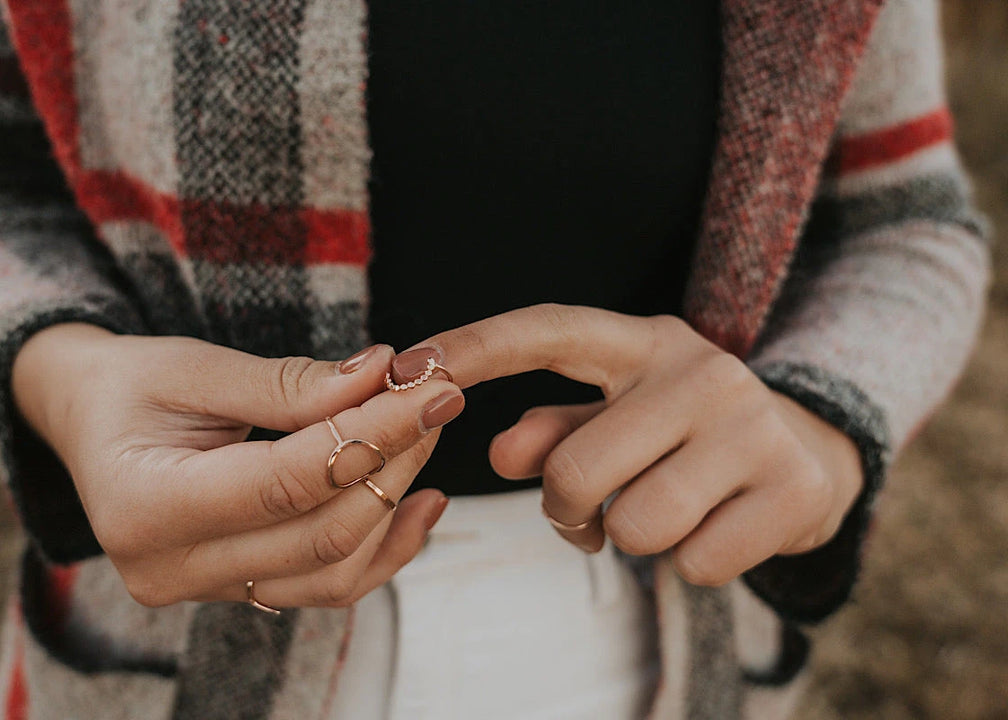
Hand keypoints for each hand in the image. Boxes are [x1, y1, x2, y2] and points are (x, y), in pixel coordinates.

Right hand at [12, 323, 462, 607]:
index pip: (287, 481)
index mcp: (145, 507)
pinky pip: (328, 587)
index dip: (370, 436)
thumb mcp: (195, 367)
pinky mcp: (237, 593)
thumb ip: (290, 384)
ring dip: (394, 502)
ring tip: (424, 435)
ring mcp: (203, 591)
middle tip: (434, 399)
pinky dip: (384, 549)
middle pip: (320, 533)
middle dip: (392, 461)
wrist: (90, 422)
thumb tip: (382, 377)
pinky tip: (419, 501)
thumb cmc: (132, 386)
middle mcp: (169, 569)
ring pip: (334, 571)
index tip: (431, 391)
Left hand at [389, 305, 862, 585]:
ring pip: (633, 526)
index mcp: (643, 342)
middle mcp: (701, 370)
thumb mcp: (621, 416)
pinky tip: (716, 529)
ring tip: (659, 515)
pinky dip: (689, 563)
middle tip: (594, 511)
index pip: (547, 329)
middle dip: (569, 510)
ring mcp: (755, 427)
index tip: (409, 366)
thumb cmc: (687, 434)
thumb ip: (557, 431)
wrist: (814, 452)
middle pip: (575, 472)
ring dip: (628, 540)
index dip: (474, 346)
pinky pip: (694, 563)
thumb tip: (500, 453)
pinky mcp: (795, 489)